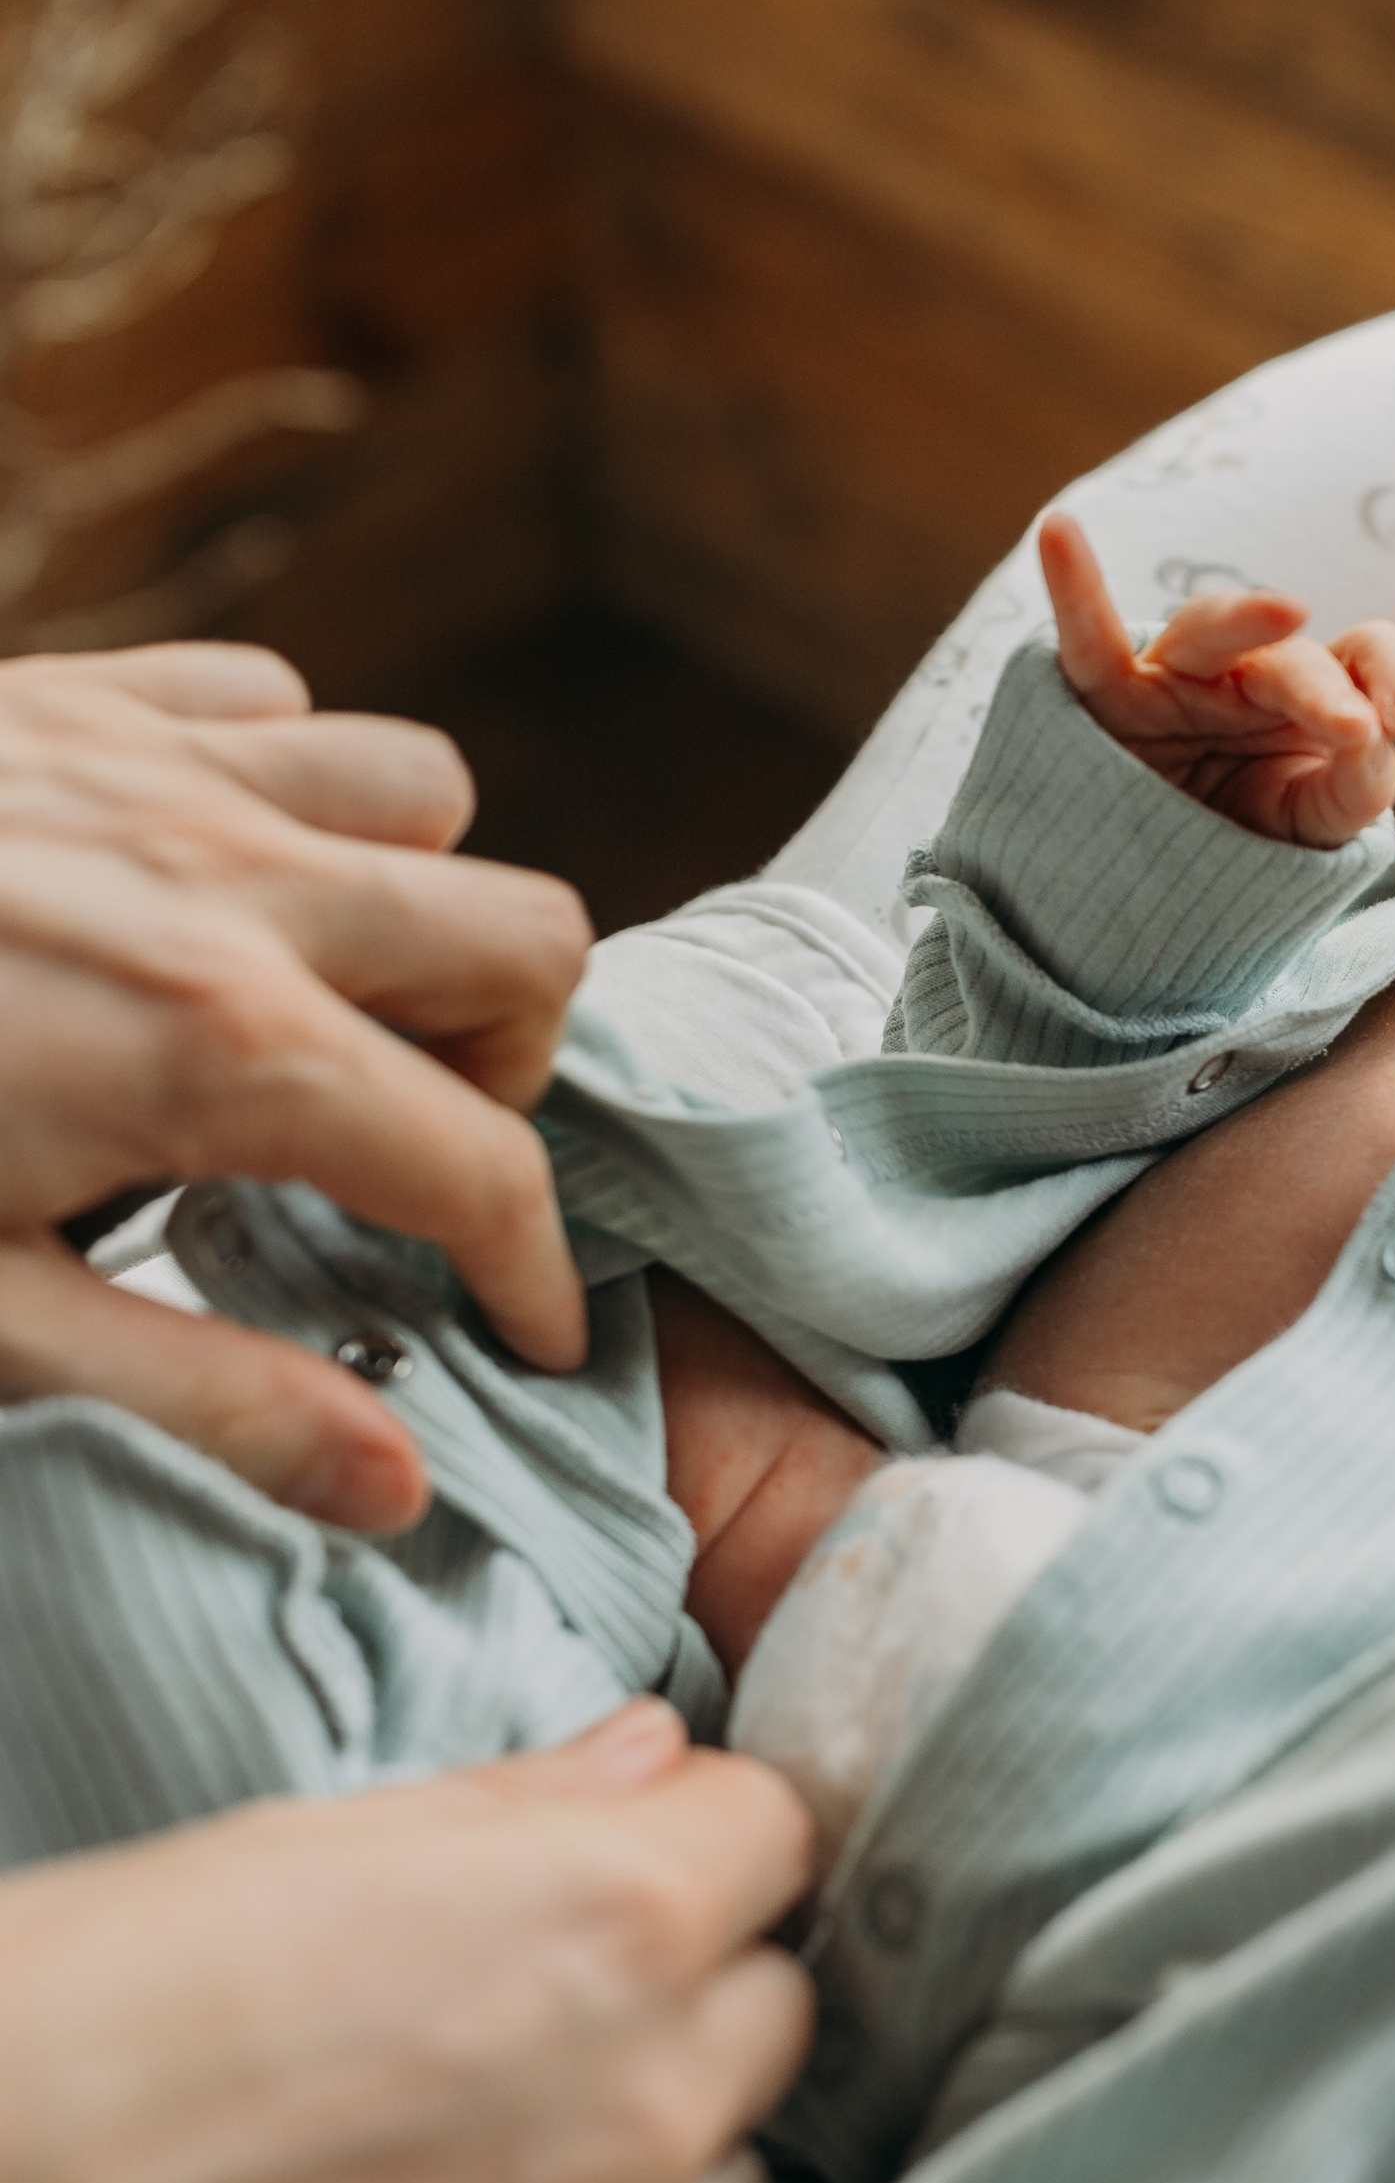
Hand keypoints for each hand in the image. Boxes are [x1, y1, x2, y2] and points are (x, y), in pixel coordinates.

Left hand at [0, 640, 592, 1529]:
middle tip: (411, 1154)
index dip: (533, 1272)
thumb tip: (394, 1485)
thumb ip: (204, 1399)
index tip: (528, 1334)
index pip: (481, 1170)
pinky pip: (271, 702)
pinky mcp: (72, 697)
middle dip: (509, 1067)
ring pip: (420, 797)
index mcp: (227, 1053)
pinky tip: (203, 880)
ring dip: (412, 906)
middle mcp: (236, 884)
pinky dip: (283, 786)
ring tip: (328, 1004)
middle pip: (523, 943)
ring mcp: (159, 768)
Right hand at [0, 1702, 815, 2182]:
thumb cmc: (62, 2032)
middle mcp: (644, 2111)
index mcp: (608, 1923)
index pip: (776, 1835)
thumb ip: (508, 1811)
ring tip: (482, 2141)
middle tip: (538, 1995)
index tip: (632, 1851)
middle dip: (690, 1986)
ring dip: (652, 2144)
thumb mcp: (277, 1853)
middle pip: (774, 2012)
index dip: (699, 1834)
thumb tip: (645, 1759)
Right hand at [1040, 513, 1394, 848]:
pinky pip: (1086, 641)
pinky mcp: (1107, 696)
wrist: (1170, 889)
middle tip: (1356, 725)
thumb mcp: (1316, 822)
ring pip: (1208, 631)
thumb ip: (1356, 786)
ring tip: (1287, 611)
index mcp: (1311, 693)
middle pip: (1289, 655)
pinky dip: (1072, 587)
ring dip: (1245, 619)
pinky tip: (1058, 528)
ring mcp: (1175, 677)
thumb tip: (1375, 737)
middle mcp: (1246, 673)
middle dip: (1323, 687)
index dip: (1393, 677)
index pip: (1363, 657)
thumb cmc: (1252, 836)